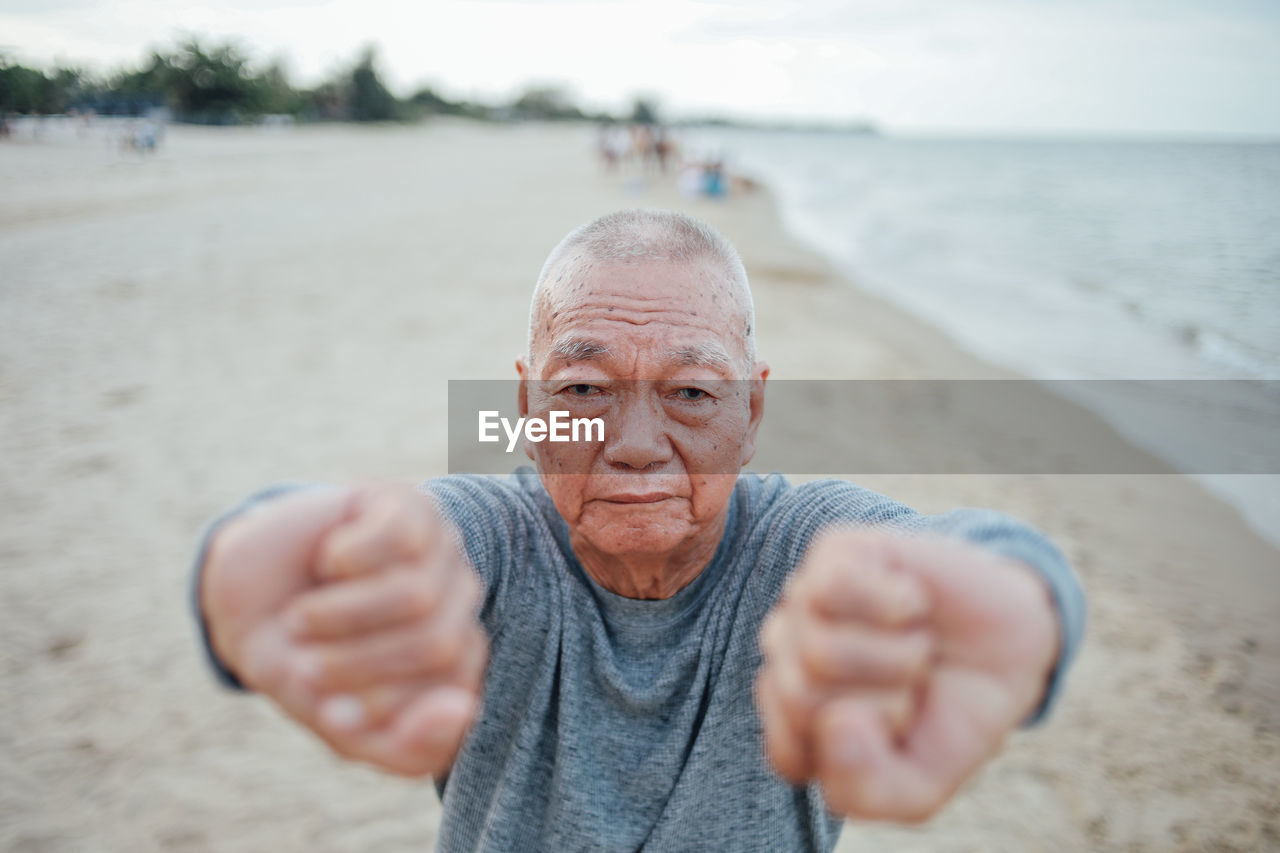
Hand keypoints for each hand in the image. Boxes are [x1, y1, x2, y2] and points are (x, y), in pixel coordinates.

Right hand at [201, 484, 487, 776]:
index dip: (383, 706)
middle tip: (306, 663)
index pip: (456, 694)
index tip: (331, 706)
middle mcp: (460, 600)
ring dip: (341, 615)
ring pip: (416, 593)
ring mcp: (440, 549)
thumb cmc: (299, 660)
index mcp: (458, 658)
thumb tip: (463, 710)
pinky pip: (398, 538)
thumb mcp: (340, 724)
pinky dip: (344, 561)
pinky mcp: (408, 505)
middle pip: (437, 643)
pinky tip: (328, 563)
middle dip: (356, 665)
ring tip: (303, 618)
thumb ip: (405, 746)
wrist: (241, 595)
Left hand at [755, 529, 1058, 822]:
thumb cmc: (954, 712)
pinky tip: (914, 602)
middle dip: (885, 703)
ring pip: (819, 651)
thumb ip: (866, 789)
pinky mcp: (833, 554)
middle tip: (915, 683)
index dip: (860, 755)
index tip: (900, 733)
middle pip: (801, 700)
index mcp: (793, 720)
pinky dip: (897, 605)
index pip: (789, 755)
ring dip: (897, 657)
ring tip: (919, 644)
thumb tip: (834, 723)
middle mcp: (787, 659)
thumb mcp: (920, 784)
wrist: (1016, 644)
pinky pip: (835, 589)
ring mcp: (803, 604)